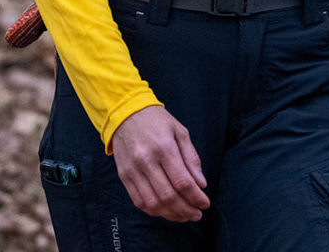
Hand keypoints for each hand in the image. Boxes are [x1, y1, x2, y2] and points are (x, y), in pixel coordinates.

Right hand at [111, 105, 208, 221]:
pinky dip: (154, 211)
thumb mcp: (180, 131)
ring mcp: (132, 170)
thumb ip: (191, 158)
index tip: (205, 203)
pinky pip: (139, 201)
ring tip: (184, 216)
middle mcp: (146, 160)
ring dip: (171, 215)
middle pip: (168, 196)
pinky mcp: (124, 176)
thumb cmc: (156, 121)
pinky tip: (166, 211)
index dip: (196, 198)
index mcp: (164, 147)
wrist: (125, 113)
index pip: (182, 182)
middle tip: (197, 214)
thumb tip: (201, 184)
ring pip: (153, 204)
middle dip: (186, 210)